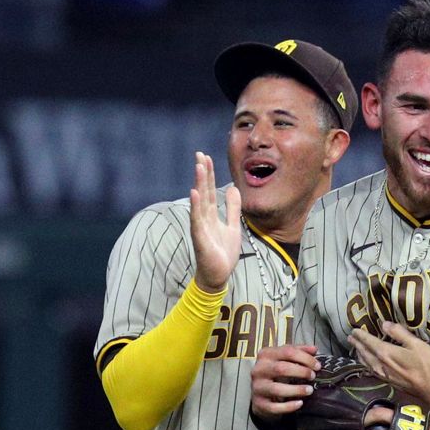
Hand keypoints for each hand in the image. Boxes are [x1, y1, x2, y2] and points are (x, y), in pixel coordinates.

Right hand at [189, 152, 241, 292]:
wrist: (218, 275)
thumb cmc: (223, 252)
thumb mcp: (233, 226)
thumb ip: (232, 209)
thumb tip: (234, 189)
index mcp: (211, 215)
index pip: (210, 190)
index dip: (209, 174)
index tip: (206, 157)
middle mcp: (204, 218)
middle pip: (203, 191)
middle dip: (203, 173)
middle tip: (200, 154)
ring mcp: (201, 227)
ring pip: (200, 202)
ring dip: (199, 184)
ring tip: (199, 167)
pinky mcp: (200, 238)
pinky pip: (198, 220)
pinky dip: (196, 206)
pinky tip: (195, 193)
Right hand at [250, 344, 318, 417]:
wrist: (260, 393)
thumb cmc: (276, 373)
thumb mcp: (285, 358)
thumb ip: (299, 351)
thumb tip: (314, 349)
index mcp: (266, 355)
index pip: (287, 352)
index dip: (305, 358)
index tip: (317, 366)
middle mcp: (259, 370)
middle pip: (281, 368)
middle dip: (301, 372)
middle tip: (313, 376)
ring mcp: (257, 387)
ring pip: (277, 389)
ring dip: (297, 390)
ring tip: (310, 390)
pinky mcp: (259, 404)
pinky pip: (274, 407)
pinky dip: (289, 406)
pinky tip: (300, 403)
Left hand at [349, 321, 429, 408]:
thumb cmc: (426, 364)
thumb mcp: (415, 343)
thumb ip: (399, 333)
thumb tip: (385, 324)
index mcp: (386, 353)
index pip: (369, 342)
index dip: (361, 335)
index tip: (354, 330)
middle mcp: (381, 364)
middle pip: (365, 353)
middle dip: (357, 344)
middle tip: (350, 338)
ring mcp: (383, 375)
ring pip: (366, 363)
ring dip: (360, 355)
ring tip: (357, 350)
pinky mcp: (388, 382)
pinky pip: (371, 371)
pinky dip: (366, 365)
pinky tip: (368, 365)